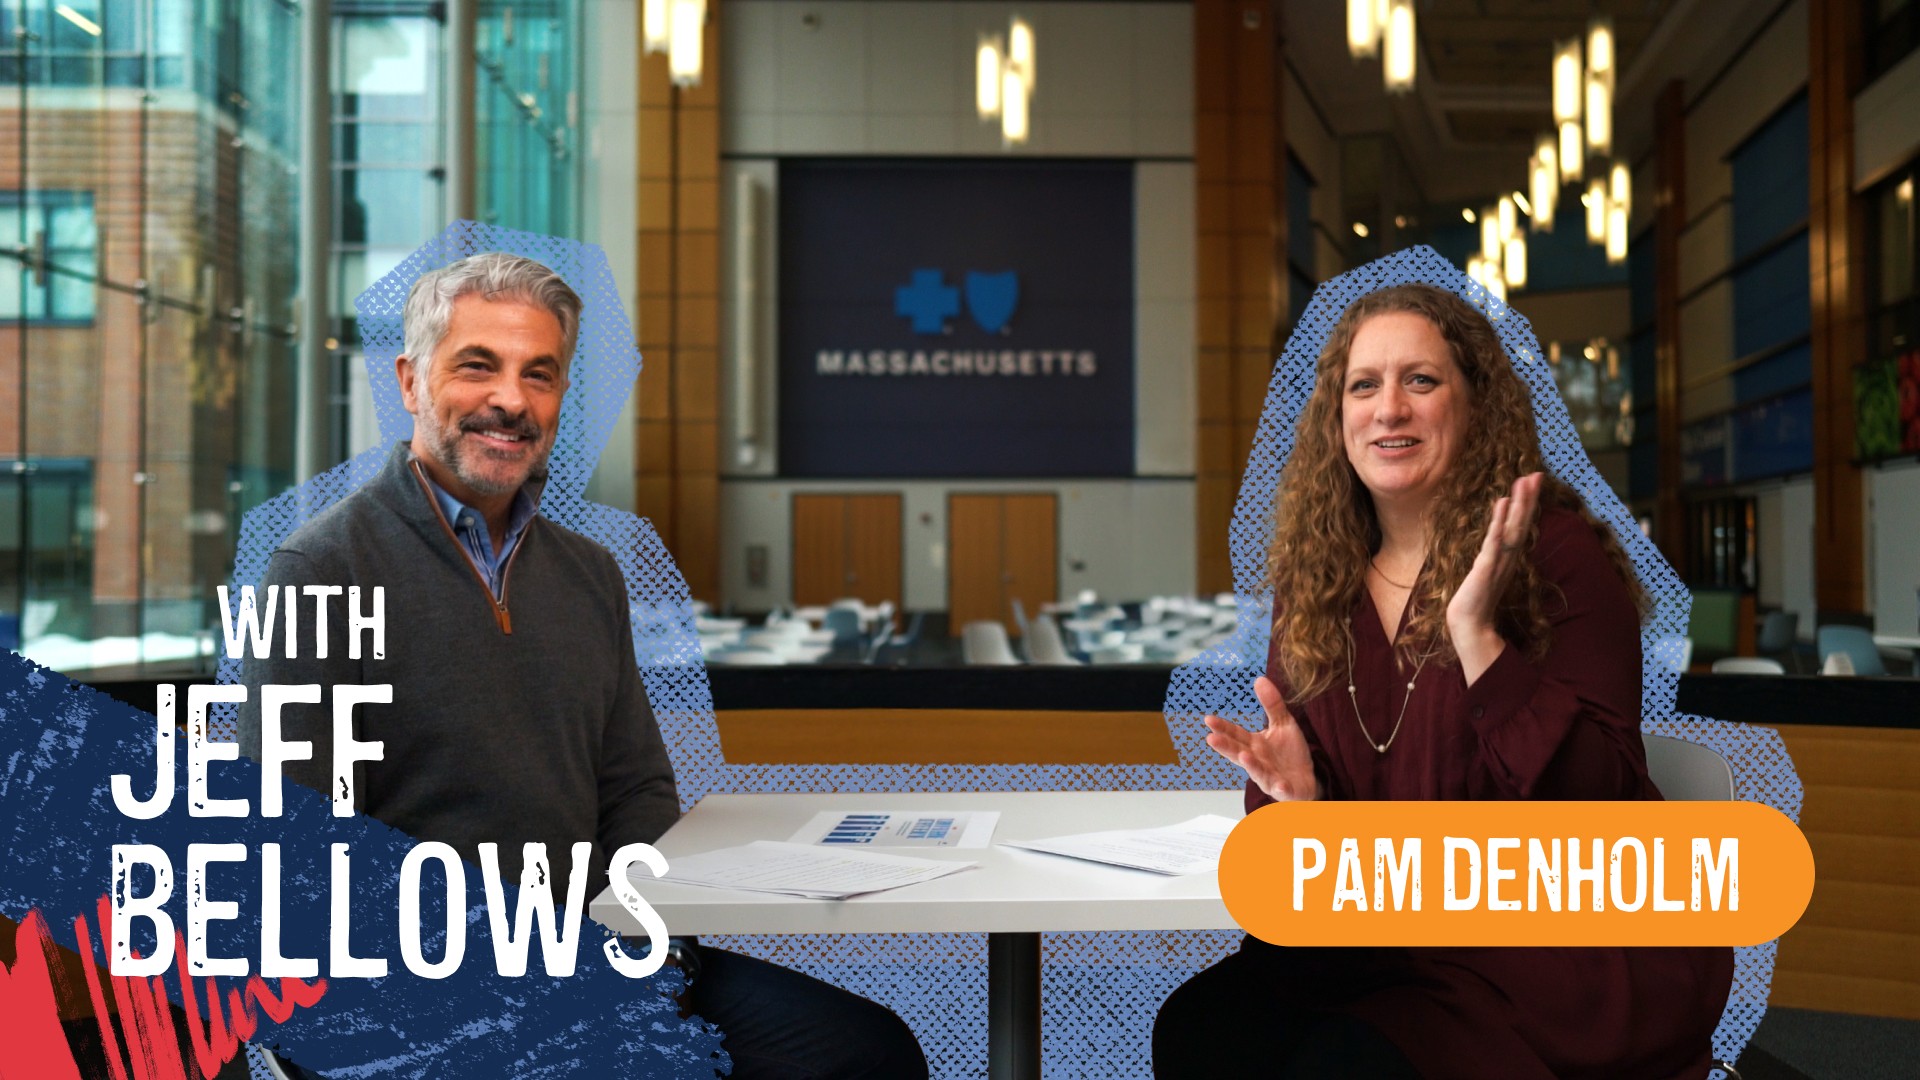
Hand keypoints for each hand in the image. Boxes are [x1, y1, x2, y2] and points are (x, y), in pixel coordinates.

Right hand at [1203, 676, 1317, 800]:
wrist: (1308, 779)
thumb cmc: (1290, 753)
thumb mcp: (1283, 724)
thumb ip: (1272, 704)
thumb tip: (1259, 678)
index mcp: (1254, 745)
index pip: (1235, 735)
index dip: (1222, 728)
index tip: (1208, 719)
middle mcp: (1257, 762)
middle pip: (1239, 753)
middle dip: (1226, 747)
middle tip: (1211, 738)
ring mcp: (1269, 777)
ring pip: (1258, 772)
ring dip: (1251, 765)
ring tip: (1244, 756)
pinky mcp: (1285, 790)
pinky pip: (1282, 790)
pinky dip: (1279, 788)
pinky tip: (1279, 784)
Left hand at [1446, 471, 1542, 682]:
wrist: (1468, 626)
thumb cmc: (1476, 600)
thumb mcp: (1488, 572)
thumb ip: (1495, 556)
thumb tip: (1498, 539)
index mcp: (1508, 557)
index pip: (1520, 525)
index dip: (1528, 503)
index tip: (1533, 479)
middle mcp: (1507, 558)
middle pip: (1521, 523)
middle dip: (1529, 498)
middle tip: (1536, 473)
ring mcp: (1498, 563)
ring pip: (1511, 529)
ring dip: (1519, 505)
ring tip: (1523, 482)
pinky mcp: (1485, 569)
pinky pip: (1493, 543)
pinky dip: (1497, 524)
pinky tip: (1501, 505)